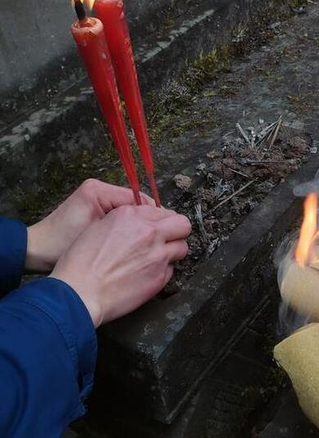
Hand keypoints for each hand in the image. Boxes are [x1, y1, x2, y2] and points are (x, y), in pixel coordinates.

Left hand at [25, 179, 153, 272]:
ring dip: (138, 224)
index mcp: (98, 191)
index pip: (138, 199)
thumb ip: (124, 229)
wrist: (35, 249)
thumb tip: (154, 227)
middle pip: (136, 203)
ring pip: (129, 209)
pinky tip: (131, 240)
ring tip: (147, 241)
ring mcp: (95, 196)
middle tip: (160, 239)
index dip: (154, 216)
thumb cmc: (60, 247)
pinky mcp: (93, 205)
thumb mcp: (94, 239)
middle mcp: (98, 187)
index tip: (165, 233)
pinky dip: (126, 226)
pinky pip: (119, 214)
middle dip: (148, 220)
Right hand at [50, 204, 190, 326]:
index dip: (159, 220)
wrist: (79, 293)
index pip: (161, 211)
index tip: (156, 227)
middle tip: (168, 238)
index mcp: (131, 216)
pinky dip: (163, 271)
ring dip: (172, 251)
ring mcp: (157, 254)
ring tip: (157, 258)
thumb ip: (125, 220)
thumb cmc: (81, 263)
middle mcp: (148, 232)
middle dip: (177, 230)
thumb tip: (140, 222)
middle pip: (182, 224)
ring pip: (182, 247)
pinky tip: (147, 274)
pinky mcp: (160, 276)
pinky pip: (171, 269)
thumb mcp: (98, 227)